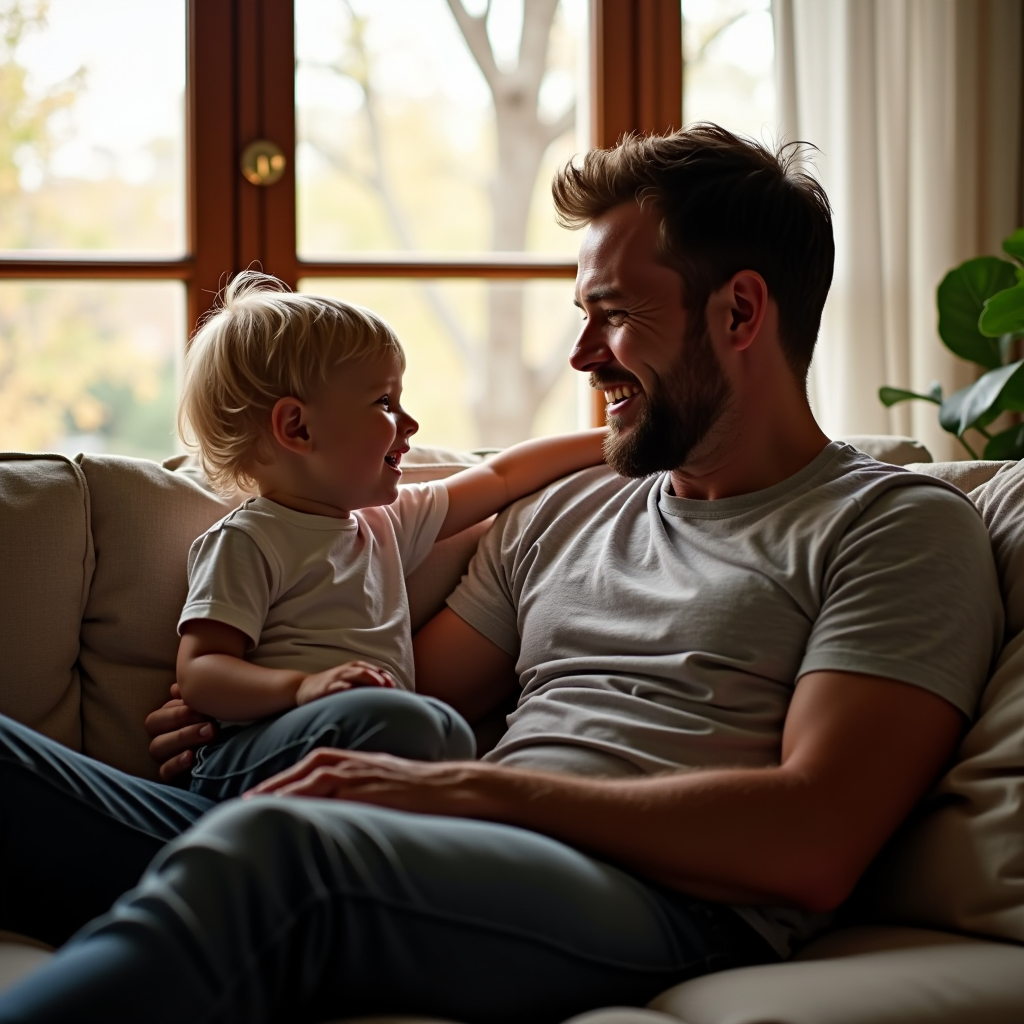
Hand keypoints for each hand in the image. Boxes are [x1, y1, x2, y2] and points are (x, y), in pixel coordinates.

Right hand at [144, 682, 217, 781]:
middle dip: (178, 718)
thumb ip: (194, 696)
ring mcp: (166, 757)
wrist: (240, 757)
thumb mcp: (212, 708)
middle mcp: (164, 736)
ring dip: (182, 737)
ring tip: (209, 732)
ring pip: (157, 746)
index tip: (201, 704)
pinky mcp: (172, 776)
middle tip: (206, 717)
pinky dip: (176, 763)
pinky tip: (191, 756)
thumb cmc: (225, 725)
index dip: (176, 707)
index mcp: (170, 718)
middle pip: (153, 724)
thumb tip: (175, 688)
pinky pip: (164, 771)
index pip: (160, 710)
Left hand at [245, 746, 489, 817]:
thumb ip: (368, 793)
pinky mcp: (368, 786)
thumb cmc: (427, 794)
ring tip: (252, 804)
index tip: (262, 792)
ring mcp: (363, 772)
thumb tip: (348, 812)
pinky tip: (286, 807)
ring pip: (312, 775)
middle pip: (307, 766)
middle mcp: (358, 763)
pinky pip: (330, 788)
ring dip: (280, 788)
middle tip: (244, 799)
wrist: (453, 787)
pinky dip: (304, 795)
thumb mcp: (391, 790)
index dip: (288, 778)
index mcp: (362, 762)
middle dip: (274, 781)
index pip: (316, 765)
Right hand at [295, 661, 394, 706]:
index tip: (394, 688)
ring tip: (378, 685)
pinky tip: (353, 691)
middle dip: (379, 678)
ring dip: (368, 678)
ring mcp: (336, 678)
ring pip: (354, 674)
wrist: (303, 688)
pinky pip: (337, 686)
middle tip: (388, 689)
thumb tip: (388, 696)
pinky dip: (346, 687)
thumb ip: (367, 685)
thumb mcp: (351, 682)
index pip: (376, 670)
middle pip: (366, 671)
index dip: (386, 677)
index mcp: (356, 669)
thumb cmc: (333, 686)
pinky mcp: (325, 688)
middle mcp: (348, 671)